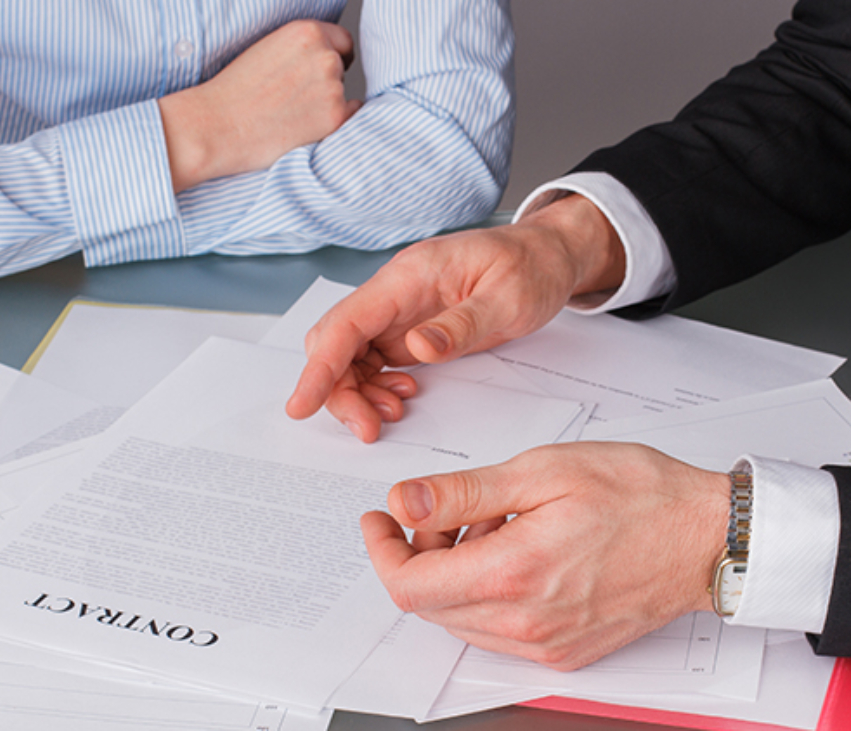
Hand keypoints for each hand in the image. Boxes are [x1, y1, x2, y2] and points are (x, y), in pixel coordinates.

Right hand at [158, 20, 361, 192]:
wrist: (216, 126)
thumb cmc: (233, 92)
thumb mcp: (268, 50)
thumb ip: (300, 51)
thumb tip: (329, 62)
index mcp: (306, 32)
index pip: (342, 42)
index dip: (335, 57)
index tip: (327, 70)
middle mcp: (325, 56)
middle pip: (341, 69)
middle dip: (326, 82)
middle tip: (293, 100)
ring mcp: (333, 88)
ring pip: (342, 96)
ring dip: (326, 105)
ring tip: (290, 115)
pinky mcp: (334, 119)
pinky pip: (351, 119)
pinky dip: (334, 125)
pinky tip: (304, 127)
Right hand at [285, 194, 626, 441]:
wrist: (549, 255)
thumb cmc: (531, 267)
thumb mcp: (510, 298)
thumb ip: (462, 325)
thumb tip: (416, 348)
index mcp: (411, 276)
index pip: (347, 322)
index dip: (318, 366)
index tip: (301, 405)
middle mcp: (395, 292)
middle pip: (337, 343)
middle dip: (339, 390)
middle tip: (368, 428)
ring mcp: (400, 311)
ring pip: (351, 357)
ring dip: (358, 393)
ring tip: (390, 417)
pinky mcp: (410, 328)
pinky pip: (374, 361)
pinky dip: (378, 388)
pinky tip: (401, 400)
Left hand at [361, 442, 728, 669]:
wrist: (707, 537)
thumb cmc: (642, 495)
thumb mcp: (544, 470)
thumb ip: (464, 493)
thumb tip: (405, 503)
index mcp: (515, 574)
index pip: (410, 586)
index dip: (383, 551)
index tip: (382, 521)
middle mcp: (526, 623)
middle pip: (431, 605)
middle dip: (422, 555)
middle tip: (447, 510)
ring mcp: (546, 645)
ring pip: (462, 620)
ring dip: (455, 575)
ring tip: (493, 525)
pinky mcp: (564, 652)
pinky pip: (498, 632)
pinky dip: (488, 593)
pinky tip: (518, 553)